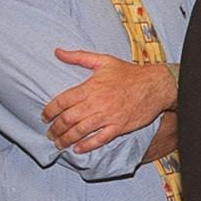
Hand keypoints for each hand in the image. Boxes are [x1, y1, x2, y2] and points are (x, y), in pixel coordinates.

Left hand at [42, 49, 176, 152]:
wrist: (156, 85)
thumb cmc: (130, 73)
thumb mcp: (104, 60)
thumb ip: (79, 57)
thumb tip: (58, 52)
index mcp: (90, 87)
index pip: (62, 101)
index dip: (49, 111)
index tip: (44, 117)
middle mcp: (97, 103)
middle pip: (68, 119)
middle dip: (55, 129)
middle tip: (50, 133)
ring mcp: (108, 116)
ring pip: (80, 131)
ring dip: (66, 139)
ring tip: (59, 143)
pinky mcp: (119, 127)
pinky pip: (100, 139)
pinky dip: (87, 145)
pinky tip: (78, 148)